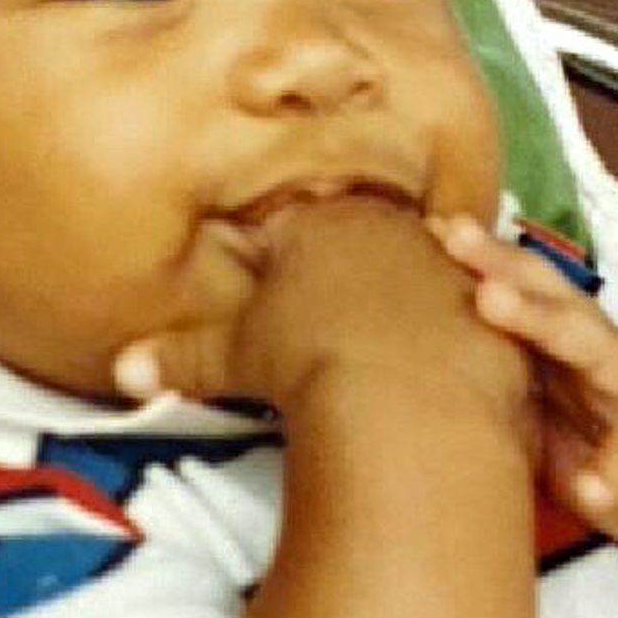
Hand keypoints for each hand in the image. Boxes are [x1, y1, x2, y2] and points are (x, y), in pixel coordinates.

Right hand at [115, 196, 531, 426]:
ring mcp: (450, 265)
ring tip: (397, 341)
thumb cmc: (309, 361)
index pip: (296, 221)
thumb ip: (182, 357)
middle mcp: (392, 228)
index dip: (283, 248)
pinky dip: (463, 338)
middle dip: (353, 264)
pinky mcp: (496, 310)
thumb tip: (121, 370)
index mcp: (323, 223)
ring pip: (429, 269)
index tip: (278, 272)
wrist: (402, 396)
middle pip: (367, 235)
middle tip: (339, 305)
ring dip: (415, 297)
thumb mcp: (235, 357)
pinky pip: (478, 317)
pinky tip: (450, 371)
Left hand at [434, 215, 617, 593]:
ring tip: (492, 304)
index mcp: (576, 365)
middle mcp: (615, 367)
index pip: (526, 303)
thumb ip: (511, 419)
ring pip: (601, 349)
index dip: (477, 270)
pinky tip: (593, 486)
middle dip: (503, 267)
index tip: (421, 233)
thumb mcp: (563, 448)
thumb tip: (422, 408)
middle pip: (557, 304)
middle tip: (452, 237)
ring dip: (546, 324)